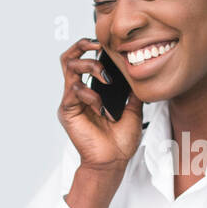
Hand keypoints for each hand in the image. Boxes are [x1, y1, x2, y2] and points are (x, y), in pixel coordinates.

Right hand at [58, 37, 143, 174]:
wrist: (113, 162)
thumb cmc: (120, 142)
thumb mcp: (133, 110)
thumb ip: (132, 92)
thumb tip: (139, 77)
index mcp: (90, 91)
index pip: (84, 60)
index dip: (92, 47)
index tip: (109, 45)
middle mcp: (78, 93)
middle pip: (70, 57)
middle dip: (83, 45)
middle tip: (99, 45)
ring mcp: (71, 101)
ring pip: (70, 66)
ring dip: (90, 66)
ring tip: (106, 78)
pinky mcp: (67, 111)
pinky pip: (74, 90)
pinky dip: (91, 95)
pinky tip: (102, 108)